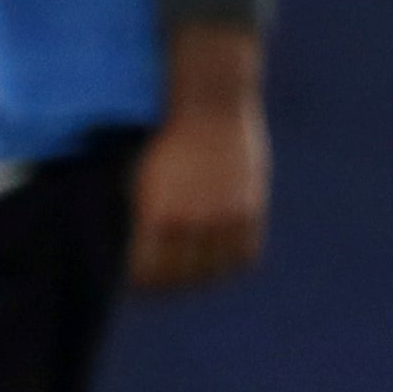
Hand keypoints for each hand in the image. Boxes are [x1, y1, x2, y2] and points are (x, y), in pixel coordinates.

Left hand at [127, 89, 267, 289]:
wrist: (209, 106)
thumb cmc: (169, 141)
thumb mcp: (145, 182)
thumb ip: (147, 221)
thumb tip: (146, 256)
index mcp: (158, 216)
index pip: (148, 274)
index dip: (143, 284)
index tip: (142, 283)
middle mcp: (192, 223)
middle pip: (181, 278)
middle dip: (170, 284)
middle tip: (167, 281)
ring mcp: (225, 218)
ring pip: (215, 272)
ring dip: (203, 276)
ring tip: (195, 271)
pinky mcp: (251, 210)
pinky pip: (244, 256)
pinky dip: (231, 262)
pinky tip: (221, 256)